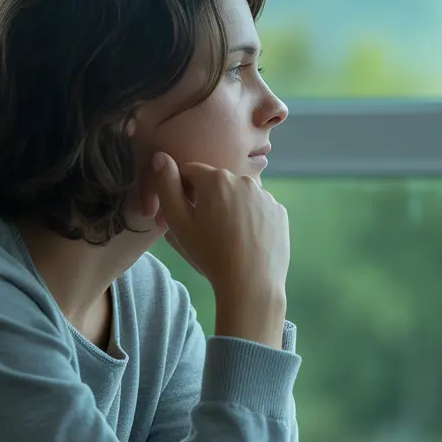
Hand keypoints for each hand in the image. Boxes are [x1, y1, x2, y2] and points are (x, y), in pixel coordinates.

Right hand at [152, 152, 289, 345]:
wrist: (251, 285)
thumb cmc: (210, 255)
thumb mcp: (179, 224)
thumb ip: (166, 187)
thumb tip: (161, 157)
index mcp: (216, 179)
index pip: (190, 171)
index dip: (183, 190)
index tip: (187, 214)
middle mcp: (244, 179)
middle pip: (217, 182)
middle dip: (209, 197)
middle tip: (207, 229)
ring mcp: (266, 195)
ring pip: (240, 194)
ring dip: (231, 206)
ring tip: (229, 236)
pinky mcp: (279, 211)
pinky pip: (259, 207)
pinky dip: (252, 217)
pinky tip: (247, 240)